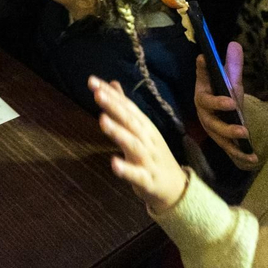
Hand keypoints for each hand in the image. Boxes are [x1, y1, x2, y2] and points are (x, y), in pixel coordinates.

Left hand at [91, 77, 188, 214]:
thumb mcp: (141, 128)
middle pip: (130, 120)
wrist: (176, 187)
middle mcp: (147, 139)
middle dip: (114, 106)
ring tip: (102, 121)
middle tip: (97, 94)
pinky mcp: (147, 179)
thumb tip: (112, 84)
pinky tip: (113, 163)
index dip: (111, 94)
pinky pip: (136, 174)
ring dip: (118, 132)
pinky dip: (126, 169)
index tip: (92, 81)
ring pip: (133, 144)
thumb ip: (124, 107)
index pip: (127, 106)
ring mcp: (148, 159)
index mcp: (144, 126)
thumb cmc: (152, 154)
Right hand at [194, 45, 258, 169]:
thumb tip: (234, 44)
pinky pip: (229, 148)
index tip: (203, 58)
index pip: (201, 78)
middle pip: (207, 109)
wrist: (226, 122)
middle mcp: (204, 110)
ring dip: (230, 132)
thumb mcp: (231, 83)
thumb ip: (232, 66)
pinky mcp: (220, 142)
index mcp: (204, 91)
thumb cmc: (225, 98)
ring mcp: (211, 127)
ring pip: (217, 131)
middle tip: (232, 103)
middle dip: (219, 107)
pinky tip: (253, 157)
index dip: (202, 70)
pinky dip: (241, 154)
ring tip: (244, 133)